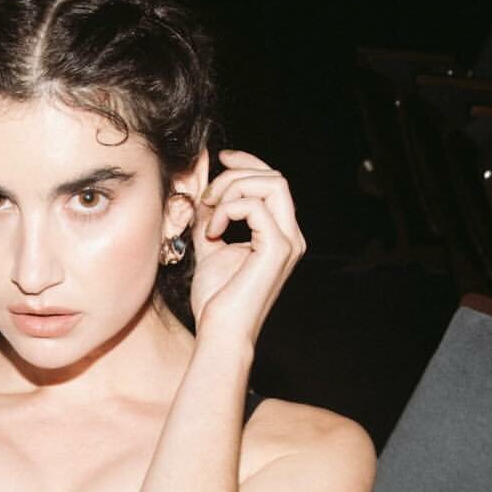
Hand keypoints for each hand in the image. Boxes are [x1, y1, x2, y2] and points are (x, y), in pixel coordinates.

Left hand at [188, 150, 305, 345]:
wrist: (220, 334)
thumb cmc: (216, 300)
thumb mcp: (208, 247)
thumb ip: (208, 217)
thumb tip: (200, 185)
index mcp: (279, 233)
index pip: (272, 181)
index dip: (247, 162)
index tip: (219, 158)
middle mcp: (290, 235)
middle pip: (274, 176)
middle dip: (234, 176)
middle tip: (206, 198)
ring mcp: (288, 242)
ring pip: (271, 184)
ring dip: (231, 190)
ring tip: (208, 216)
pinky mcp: (277, 250)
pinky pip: (255, 207)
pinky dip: (228, 211)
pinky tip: (212, 233)